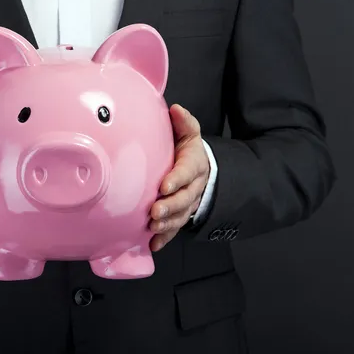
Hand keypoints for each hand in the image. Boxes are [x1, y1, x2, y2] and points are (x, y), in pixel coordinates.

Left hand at [149, 104, 209, 250]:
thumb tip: (175, 109)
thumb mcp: (189, 134)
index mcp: (194, 164)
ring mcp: (188, 203)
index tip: (164, 186)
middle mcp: (194, 186)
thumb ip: (184, 123)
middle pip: (185, 198)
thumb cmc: (186, 150)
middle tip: (155, 211)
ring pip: (181, 215)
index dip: (177, 179)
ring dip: (167, 223)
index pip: (187, 171)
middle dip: (170, 206)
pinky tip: (153, 245)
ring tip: (153, 227)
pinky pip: (175, 228)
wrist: (201, 169)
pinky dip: (164, 238)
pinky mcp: (181, 215)